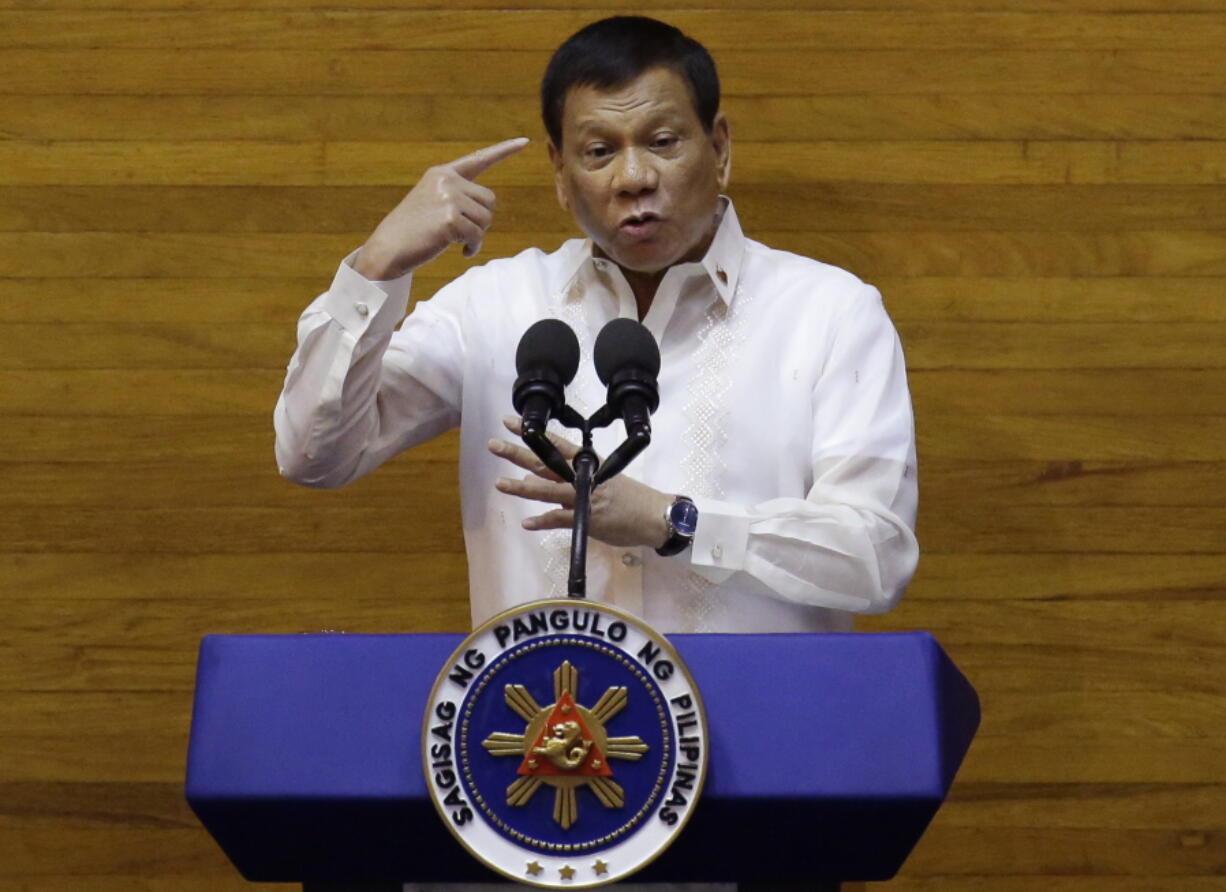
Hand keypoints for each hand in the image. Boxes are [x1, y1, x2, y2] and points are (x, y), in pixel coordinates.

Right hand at [354, 137, 529, 279]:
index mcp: (442, 174)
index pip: (479, 159)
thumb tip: (488, 208)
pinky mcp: (451, 219)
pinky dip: (473, 247)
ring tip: (457, 240)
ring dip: (477, 234)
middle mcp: (447, 181)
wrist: (388, 248)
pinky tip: (460, 251)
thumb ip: (458, 197)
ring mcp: (449, 198)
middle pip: (490, 200)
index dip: (504, 151)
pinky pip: (478, 235)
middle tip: (462, 231)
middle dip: (481, 220)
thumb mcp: (433, 203)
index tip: (525, 141)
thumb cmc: (413, 230)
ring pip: (487, 219)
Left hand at [489, 417, 671, 548]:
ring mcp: (586, 497)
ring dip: (522, 488)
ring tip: (500, 484)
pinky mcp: (589, 520)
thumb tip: (531, 480)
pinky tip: (527, 523)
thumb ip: (567, 481)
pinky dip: (543, 522)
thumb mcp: (601, 482)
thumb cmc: (629, 499)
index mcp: (588, 463)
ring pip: (548, 490)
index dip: (534, 433)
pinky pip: (561, 520)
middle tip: (494, 444)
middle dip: (519, 453)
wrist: (655, 516)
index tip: (512, 422)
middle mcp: (584, 476)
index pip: (556, 443)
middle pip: (546, 463)